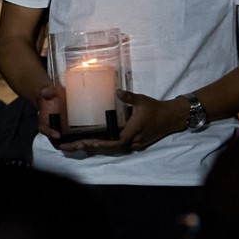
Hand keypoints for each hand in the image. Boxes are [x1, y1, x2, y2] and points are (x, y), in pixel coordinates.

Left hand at [56, 90, 177, 156]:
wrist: (172, 117)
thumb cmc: (156, 109)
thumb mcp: (142, 101)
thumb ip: (129, 97)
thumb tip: (118, 91)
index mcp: (132, 132)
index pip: (114, 142)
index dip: (100, 144)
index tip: (86, 143)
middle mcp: (131, 141)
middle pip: (108, 148)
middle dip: (88, 147)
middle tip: (67, 147)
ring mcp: (133, 143)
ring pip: (111, 148)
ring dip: (94, 147)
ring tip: (74, 145)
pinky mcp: (134, 142)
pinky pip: (116, 145)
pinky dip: (103, 145)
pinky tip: (90, 141)